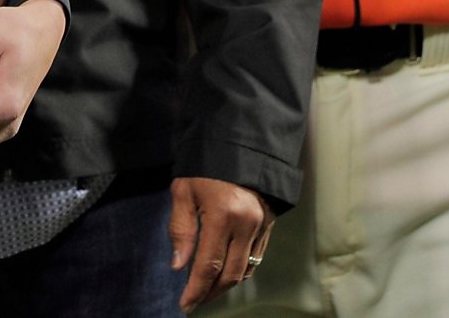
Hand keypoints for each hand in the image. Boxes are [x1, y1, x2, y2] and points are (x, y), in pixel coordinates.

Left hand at [169, 176, 271, 310]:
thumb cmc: (204, 166)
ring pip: (245, 270)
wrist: (240, 146)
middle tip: (194, 301)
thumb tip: (179, 266)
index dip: (196, 288)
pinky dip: (241, 271)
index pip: (208, 264)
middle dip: (211, 292)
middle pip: (230, 274)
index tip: (185, 305)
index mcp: (222, 216)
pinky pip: (256, 259)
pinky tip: (226, 274)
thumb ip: (180, 228)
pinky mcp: (269, 226)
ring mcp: (261, 227)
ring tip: (207, 291)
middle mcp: (246, 226)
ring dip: (226, 285)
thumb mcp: (183, 190)